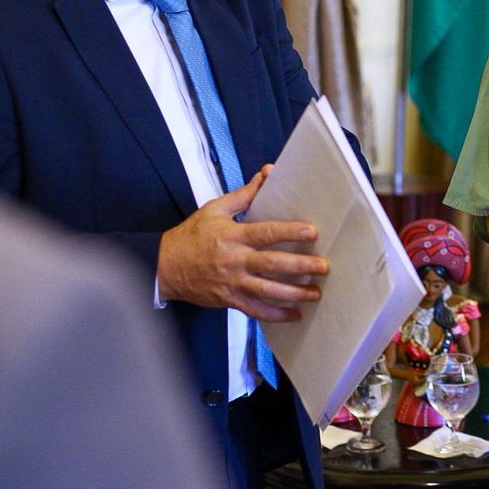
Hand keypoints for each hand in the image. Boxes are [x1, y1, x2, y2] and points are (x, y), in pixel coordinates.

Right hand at [156, 168, 328, 321]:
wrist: (164, 266)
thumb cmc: (192, 236)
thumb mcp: (215, 209)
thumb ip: (245, 194)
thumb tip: (268, 172)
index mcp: (233, 235)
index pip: (265, 233)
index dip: (290, 232)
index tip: (312, 232)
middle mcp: (234, 260)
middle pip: (271, 264)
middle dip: (300, 266)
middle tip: (324, 266)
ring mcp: (232, 283)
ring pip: (267, 291)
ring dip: (294, 294)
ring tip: (316, 293)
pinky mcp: (229, 300)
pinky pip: (255, 311)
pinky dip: (275, 315)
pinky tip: (295, 315)